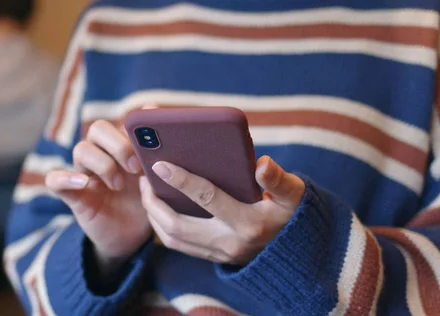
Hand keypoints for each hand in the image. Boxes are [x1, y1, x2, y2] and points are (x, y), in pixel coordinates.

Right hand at [45, 119, 151, 276]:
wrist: (133, 236)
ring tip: (118, 185)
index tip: (150, 147)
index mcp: (122, 147)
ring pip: (81, 150)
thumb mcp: (156, 178)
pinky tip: (84, 184)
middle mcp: (102, 155)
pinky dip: (65, 178)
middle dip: (118, 145)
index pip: (120, 122)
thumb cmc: (146, 202)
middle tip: (135, 167)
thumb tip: (154, 110)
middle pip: (98, 129)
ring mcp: (85, 174)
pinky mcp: (73, 195)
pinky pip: (55, 180)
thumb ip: (156, 150)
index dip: (132, 130)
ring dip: (103, 164)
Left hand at [140, 155, 304, 265]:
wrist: (295, 252)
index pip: (208, 199)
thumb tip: (261, 164)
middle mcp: (229, 242)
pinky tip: (158, 206)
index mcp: (248, 222)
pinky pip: (178, 245)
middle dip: (154, 202)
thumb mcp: (294, 195)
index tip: (160, 164)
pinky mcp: (212, 258)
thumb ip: (280, 180)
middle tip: (144, 179)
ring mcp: (218, 254)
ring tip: (146, 190)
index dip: (182, 181)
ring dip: (153, 215)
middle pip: (178, 225)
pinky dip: (162, 226)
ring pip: (172, 239)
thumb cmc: (292, 214)